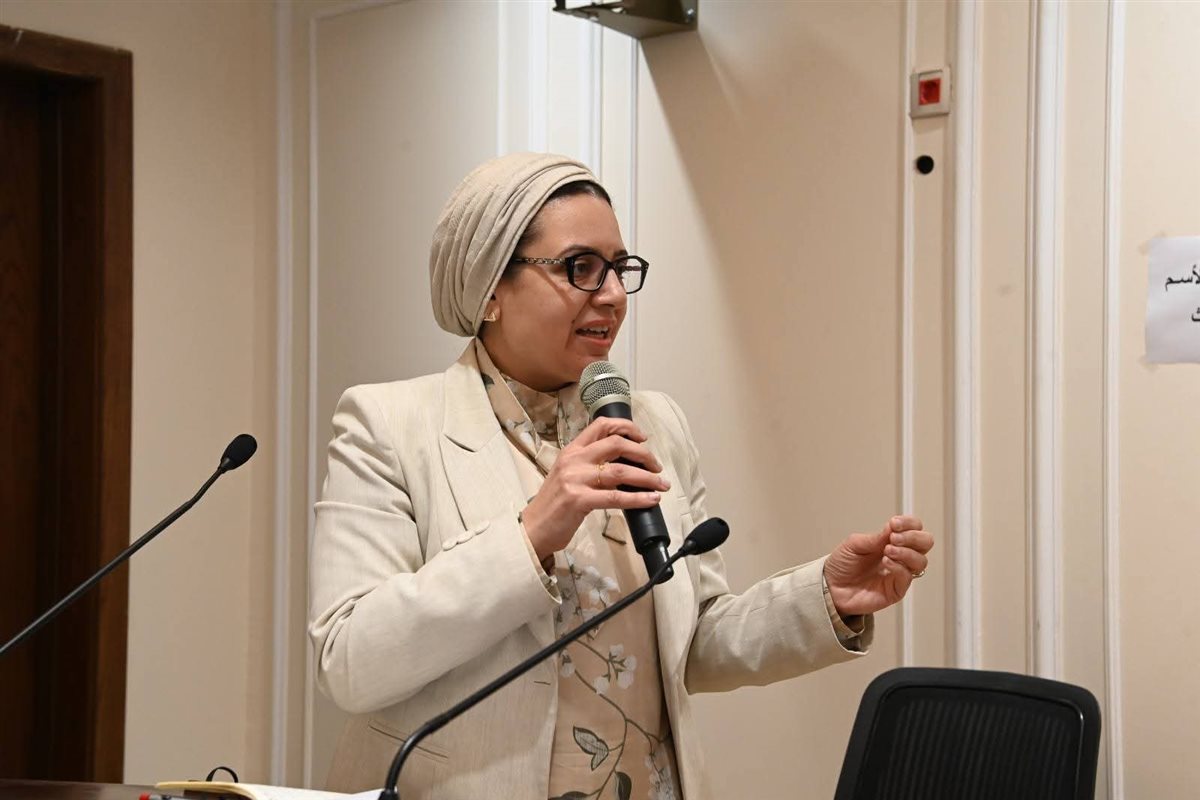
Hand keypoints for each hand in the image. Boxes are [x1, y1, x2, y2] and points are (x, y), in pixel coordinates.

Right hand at [521, 417, 670, 560]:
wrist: (533, 528)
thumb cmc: (554, 504)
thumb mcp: (569, 476)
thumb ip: (591, 466)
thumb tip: (626, 466)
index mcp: (571, 450)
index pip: (602, 426)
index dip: (627, 427)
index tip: (643, 438)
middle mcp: (574, 460)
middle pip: (617, 444)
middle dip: (644, 454)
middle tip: (656, 466)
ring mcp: (576, 479)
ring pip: (621, 470)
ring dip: (647, 477)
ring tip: (661, 484)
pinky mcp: (579, 500)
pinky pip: (616, 496)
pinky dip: (638, 498)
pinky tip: (651, 500)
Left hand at [823, 515, 933, 617]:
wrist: (830, 587)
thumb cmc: (842, 564)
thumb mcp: (855, 544)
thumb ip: (876, 537)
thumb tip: (893, 526)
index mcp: (891, 541)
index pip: (914, 528)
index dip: (910, 523)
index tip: (894, 523)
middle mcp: (900, 556)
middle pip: (926, 542)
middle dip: (913, 537)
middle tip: (894, 538)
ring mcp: (900, 573)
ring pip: (921, 560)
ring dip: (907, 552)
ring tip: (887, 550)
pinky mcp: (896, 590)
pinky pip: (907, 576)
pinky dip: (899, 566)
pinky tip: (886, 561)